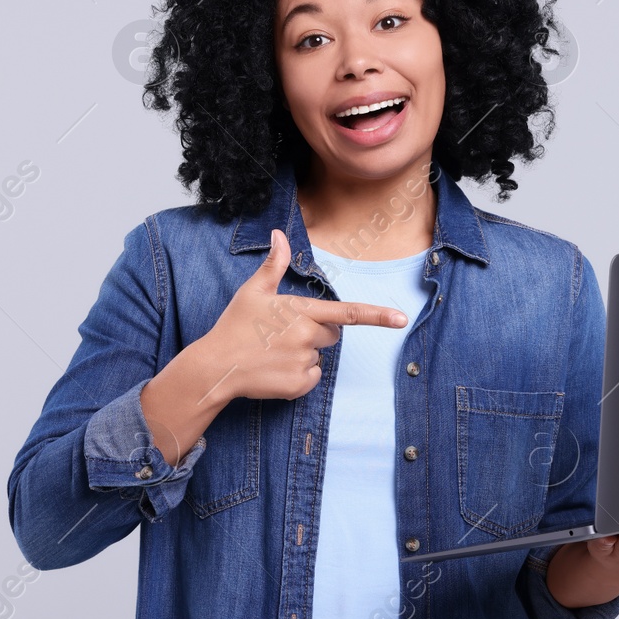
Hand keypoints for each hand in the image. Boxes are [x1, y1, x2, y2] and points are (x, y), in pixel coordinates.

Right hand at [203, 229, 408, 402]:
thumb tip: (279, 234)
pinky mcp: (299, 385)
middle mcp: (307, 337)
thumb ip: (274, 264)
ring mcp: (304, 362)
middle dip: (317, 332)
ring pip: (320, 355)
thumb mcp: (253, 291)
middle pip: (333, 334)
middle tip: (284, 333)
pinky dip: (299, 374)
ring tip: (274, 351)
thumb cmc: (235, 326)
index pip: (348, 313)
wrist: (216, 367)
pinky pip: (312, 376)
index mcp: (301, 311)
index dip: (378, 315)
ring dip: (305, 353)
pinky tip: (275, 368)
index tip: (402, 318)